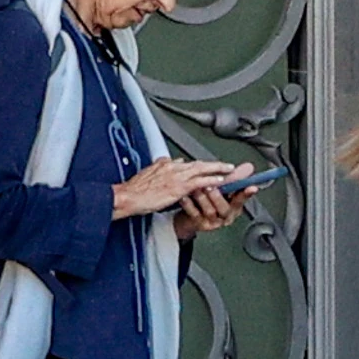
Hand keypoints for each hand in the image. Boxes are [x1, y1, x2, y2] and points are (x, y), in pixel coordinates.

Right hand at [112, 156, 240, 223]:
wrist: (128, 196)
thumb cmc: (135, 190)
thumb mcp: (149, 174)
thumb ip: (161, 168)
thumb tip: (169, 162)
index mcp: (166, 164)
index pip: (188, 163)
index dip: (202, 165)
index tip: (211, 166)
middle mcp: (173, 166)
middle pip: (199, 163)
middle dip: (214, 164)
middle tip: (228, 165)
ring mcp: (177, 175)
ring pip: (202, 169)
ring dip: (218, 169)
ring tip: (230, 171)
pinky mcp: (178, 186)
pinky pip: (199, 181)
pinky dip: (211, 180)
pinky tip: (220, 181)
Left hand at [171, 175, 249, 235]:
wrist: (190, 217)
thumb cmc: (209, 201)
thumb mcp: (222, 188)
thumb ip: (234, 178)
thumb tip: (249, 167)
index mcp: (234, 207)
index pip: (242, 199)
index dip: (246, 193)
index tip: (251, 187)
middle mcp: (225, 216)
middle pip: (225, 208)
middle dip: (218, 196)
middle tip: (211, 186)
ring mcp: (212, 222)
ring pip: (210, 211)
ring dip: (203, 198)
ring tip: (196, 189)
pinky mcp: (199, 224)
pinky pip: (194, 215)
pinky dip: (189, 205)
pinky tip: (185, 197)